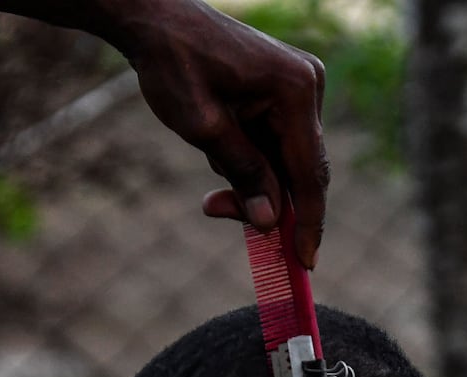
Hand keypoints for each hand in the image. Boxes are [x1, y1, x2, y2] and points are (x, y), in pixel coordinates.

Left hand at [120, 0, 328, 267]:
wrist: (156, 19)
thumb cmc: (174, 63)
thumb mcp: (203, 127)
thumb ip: (243, 173)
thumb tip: (270, 220)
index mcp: (295, 91)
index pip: (309, 173)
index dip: (308, 223)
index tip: (305, 263)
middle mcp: (307, 86)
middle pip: (299, 170)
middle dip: (265, 201)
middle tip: (217, 209)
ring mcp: (299, 87)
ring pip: (285, 161)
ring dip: (250, 180)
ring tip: (210, 174)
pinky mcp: (284, 91)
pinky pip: (276, 144)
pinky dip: (250, 160)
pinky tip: (217, 148)